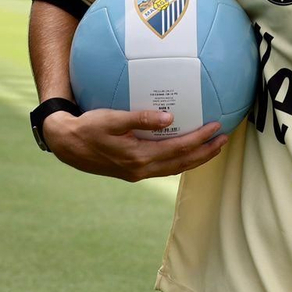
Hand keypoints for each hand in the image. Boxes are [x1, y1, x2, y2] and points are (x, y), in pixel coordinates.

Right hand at [44, 108, 226, 181]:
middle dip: (205, 153)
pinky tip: (184, 150)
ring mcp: (137, 173)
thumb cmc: (88, 128)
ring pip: (174, 168)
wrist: (67, 146)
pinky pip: (164, 167)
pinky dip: (179, 160)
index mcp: (139, 158)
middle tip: (224, 140)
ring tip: (212, 148)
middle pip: (182, 164)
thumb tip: (169, 117)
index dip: (200, 139)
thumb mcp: (111, 120)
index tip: (216, 127)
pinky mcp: (132, 171)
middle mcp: (141, 170)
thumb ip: (140, 119)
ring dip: (195, 159)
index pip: (179, 149)